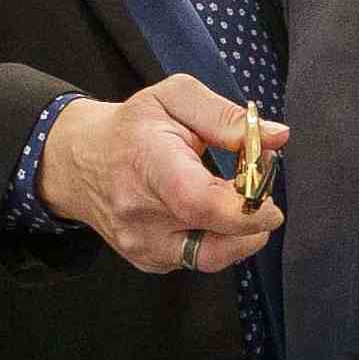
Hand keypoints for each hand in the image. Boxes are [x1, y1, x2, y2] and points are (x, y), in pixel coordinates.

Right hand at [42, 76, 288, 274]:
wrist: (81, 161)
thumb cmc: (132, 127)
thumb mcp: (176, 98)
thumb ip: (227, 117)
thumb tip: (277, 136)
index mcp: (148, 164)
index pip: (198, 201)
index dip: (245, 207)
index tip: (268, 197)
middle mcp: (140, 214)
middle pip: (215, 236)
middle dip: (252, 214)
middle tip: (254, 183)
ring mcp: (142, 244)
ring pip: (213, 256)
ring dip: (238, 231)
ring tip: (231, 197)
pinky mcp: (148, 261)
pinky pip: (201, 259)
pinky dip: (218, 239)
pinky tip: (209, 212)